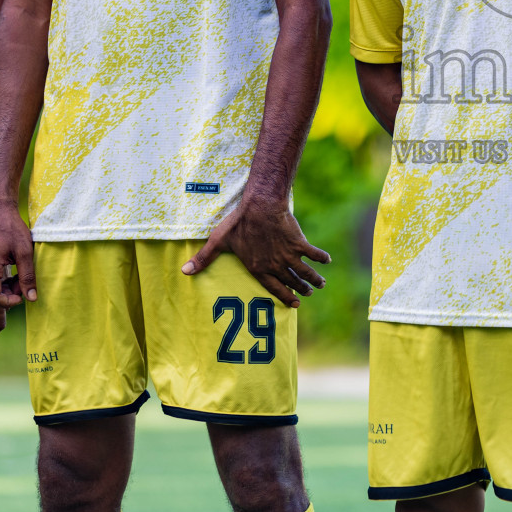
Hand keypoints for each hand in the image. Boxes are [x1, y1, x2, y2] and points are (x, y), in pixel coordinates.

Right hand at [0, 201, 36, 308]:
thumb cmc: (12, 229)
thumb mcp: (25, 252)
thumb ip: (27, 276)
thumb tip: (31, 298)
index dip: (8, 302)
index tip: (21, 297)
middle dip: (8, 296)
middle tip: (24, 286)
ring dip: (6, 289)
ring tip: (21, 279)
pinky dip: (2, 282)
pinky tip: (14, 275)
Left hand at [182, 188, 330, 306]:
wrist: (260, 207)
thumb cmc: (239, 223)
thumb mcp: (219, 241)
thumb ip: (204, 258)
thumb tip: (184, 271)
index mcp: (258, 268)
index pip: (273, 288)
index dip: (285, 297)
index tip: (294, 304)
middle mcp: (275, 266)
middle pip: (292, 281)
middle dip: (302, 289)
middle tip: (310, 294)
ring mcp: (288, 255)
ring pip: (305, 272)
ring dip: (314, 279)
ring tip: (321, 284)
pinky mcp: (298, 243)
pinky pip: (313, 254)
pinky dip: (321, 258)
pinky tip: (327, 260)